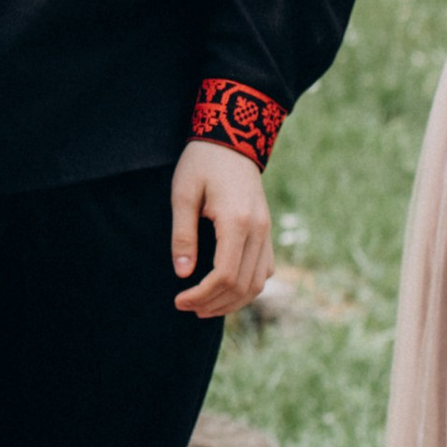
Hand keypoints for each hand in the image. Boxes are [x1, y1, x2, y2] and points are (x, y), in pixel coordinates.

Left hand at [171, 139, 274, 318]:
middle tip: (187, 307)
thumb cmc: (202, 163)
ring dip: (233, 301)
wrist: (232, 139)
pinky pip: (265, 270)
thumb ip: (183, 234)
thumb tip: (182, 274)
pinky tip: (225, 290)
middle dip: (215, 303)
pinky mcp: (267, 230)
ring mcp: (267, 231)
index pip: (225, 275)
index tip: (179, 300)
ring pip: (258, 282)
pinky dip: (247, 287)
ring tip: (204, 307)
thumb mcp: (183, 194)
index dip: (202, 295)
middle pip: (243, 285)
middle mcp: (259, 230)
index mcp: (238, 221)